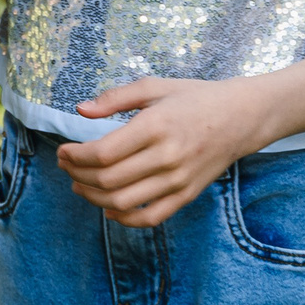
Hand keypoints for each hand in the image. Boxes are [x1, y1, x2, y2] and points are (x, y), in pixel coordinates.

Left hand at [56, 76, 266, 226]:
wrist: (241, 117)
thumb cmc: (194, 97)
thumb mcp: (155, 86)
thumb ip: (115, 98)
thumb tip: (81, 110)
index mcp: (156, 125)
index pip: (104, 152)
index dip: (76, 156)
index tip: (63, 151)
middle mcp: (167, 156)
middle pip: (109, 179)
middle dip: (78, 175)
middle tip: (65, 166)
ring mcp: (178, 180)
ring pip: (124, 201)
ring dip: (93, 197)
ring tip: (79, 185)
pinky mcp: (187, 195)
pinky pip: (150, 217)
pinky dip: (124, 218)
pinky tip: (108, 208)